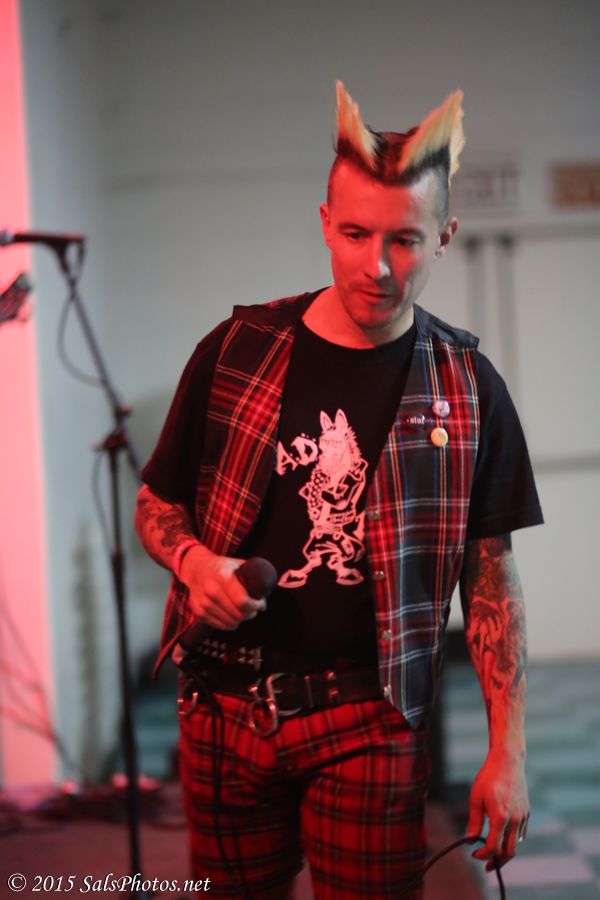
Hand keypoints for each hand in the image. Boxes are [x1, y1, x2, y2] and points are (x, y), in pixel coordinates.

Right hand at [179, 545, 265, 630]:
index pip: (242, 601)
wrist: (196, 569)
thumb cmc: (220, 567)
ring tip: (244, 611)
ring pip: (230, 623)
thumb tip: (266, 587)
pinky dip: (230, 623)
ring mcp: (204, 603)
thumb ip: (252, 574)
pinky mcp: (199, 613)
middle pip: (237, 615)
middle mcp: (211, 591)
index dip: (255, 606)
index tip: (261, 604)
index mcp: (222, 577)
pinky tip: (232, 615)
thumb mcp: (237, 564)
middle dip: (250, 614)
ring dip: (241, 620)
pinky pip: (220, 626)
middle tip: (254, 609)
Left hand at [467, 746, 529, 870]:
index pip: (493, 847)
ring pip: (516, 844)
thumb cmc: (488, 778)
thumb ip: (474, 822)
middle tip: (487, 866)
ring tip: (493, 852)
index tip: (474, 854)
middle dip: (498, 862)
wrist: (508, 761)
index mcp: (500, 817)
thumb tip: (470, 841)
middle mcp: (515, 820)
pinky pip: (521, 833)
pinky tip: (502, 836)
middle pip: (510, 852)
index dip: (483, 855)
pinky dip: (512, 840)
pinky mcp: (527, 812)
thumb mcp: (475, 798)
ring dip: (505, 851)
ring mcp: (523, 817)